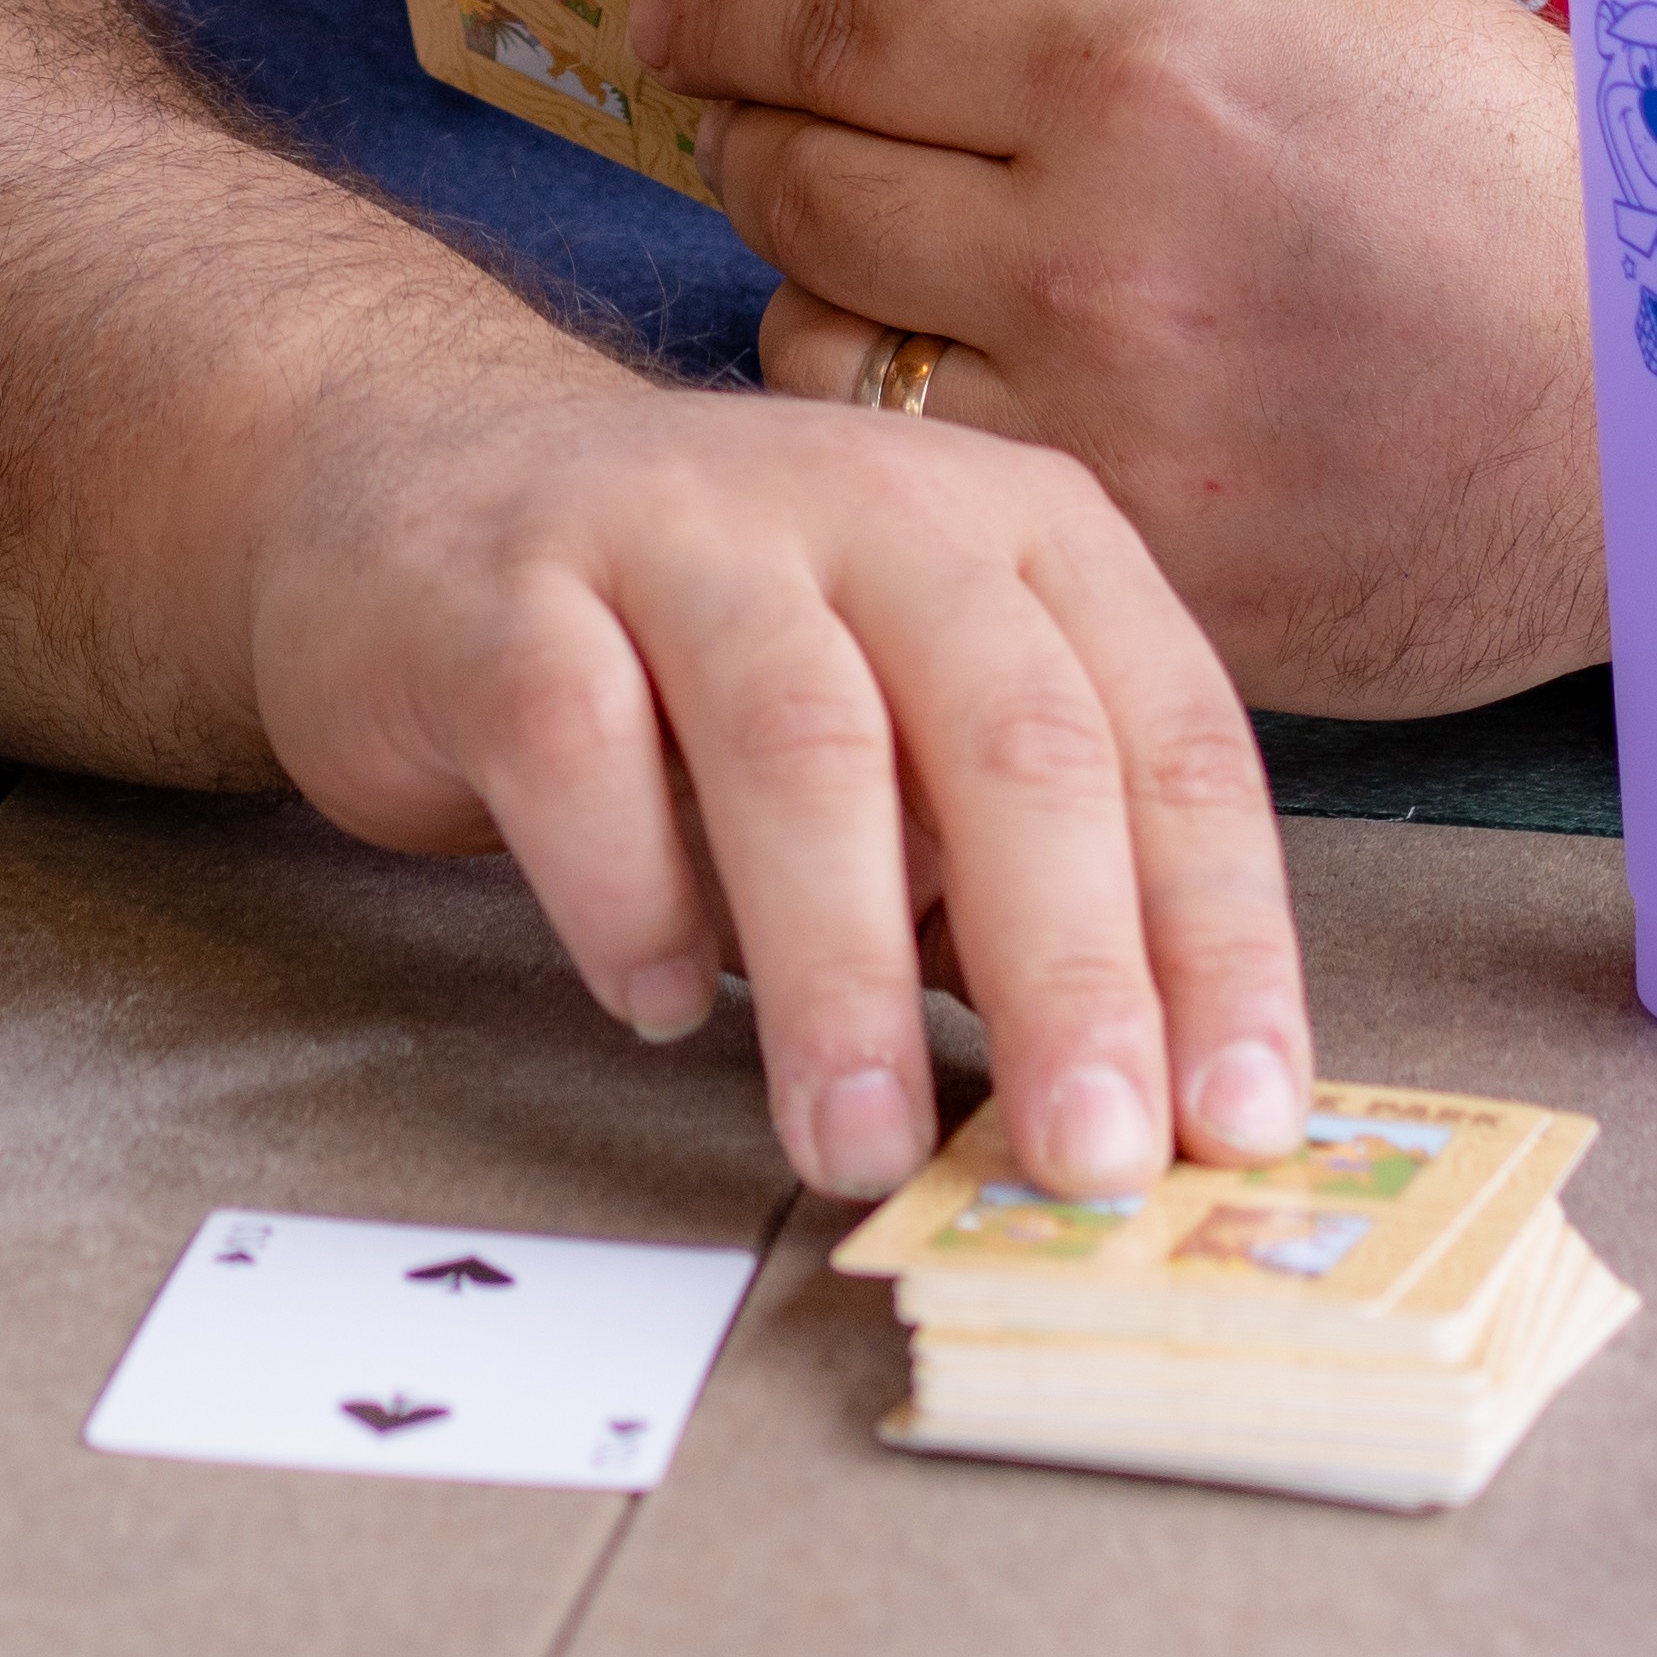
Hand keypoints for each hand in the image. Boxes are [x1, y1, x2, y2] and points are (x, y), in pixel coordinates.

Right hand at [227, 343, 1312, 1215]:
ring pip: (803, 743)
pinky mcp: (505, 589)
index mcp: (1021, 532)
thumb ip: (1013, 882)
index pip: (1168, 739)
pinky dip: (633, 897)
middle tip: (1090, 1161)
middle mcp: (872, 501)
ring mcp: (680, 527)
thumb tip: (1134, 1114)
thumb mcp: (909, 736)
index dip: (1219, 939)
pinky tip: (663, 1002)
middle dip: (1069, 967)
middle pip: (1011, 734)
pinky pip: (582, 747)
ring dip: (847, 970)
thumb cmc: (710, 664)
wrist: (417, 495)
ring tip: (863, 1146)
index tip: (1238, 1125)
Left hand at [651, 0, 1606, 715]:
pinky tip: (961, 400)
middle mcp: (1091, 256)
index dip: (727, 13)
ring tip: (864, 274)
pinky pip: (942, 489)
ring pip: (830, 358)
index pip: (841, 29)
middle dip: (742, 140)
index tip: (667, 7)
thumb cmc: (1510, 161)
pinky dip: (920, 442)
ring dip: (819, 303)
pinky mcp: (1138, 566)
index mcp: (1134, 76)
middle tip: (732, 121)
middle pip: (800, 189)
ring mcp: (1109, 429)